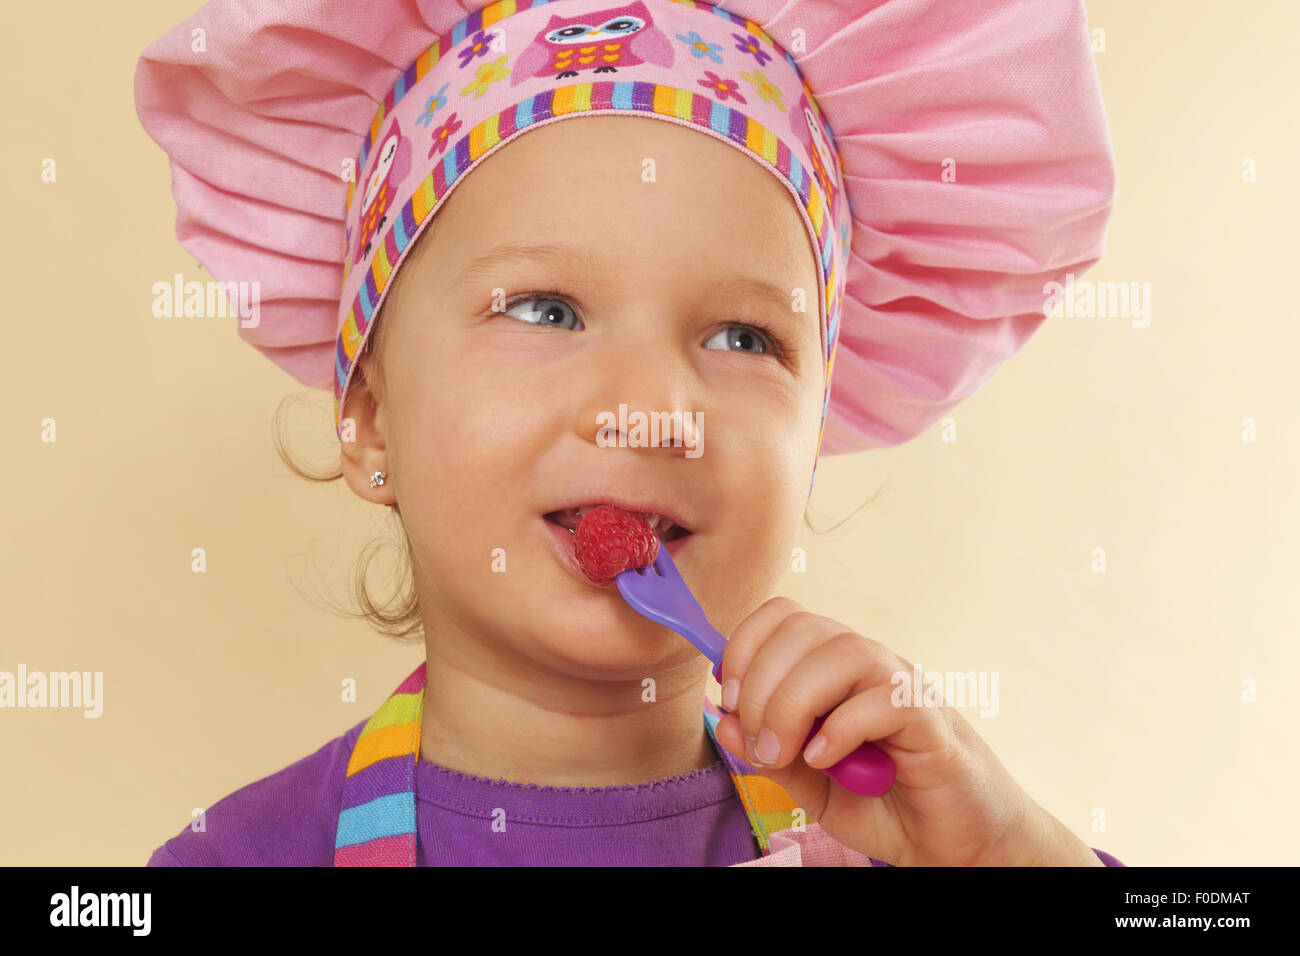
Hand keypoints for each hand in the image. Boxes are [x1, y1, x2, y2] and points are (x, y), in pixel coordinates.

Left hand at [712, 596, 1102, 865]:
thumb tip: (722, 722)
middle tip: (760, 746)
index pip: (783, 617)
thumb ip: (769, 757)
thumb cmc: (884, 804)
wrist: (953, 841)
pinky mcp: (930, 719)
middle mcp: (867, 665)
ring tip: (786, 752)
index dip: (744, 648)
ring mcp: (900, 685)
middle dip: (761, 686)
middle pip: (802, 630)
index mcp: (832, 669)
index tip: (728, 701)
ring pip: (841, 653)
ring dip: (795, 702)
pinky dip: (842, 728)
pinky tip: (827, 761)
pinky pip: (884, 699)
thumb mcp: (810, 787)